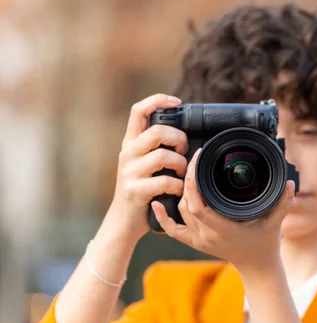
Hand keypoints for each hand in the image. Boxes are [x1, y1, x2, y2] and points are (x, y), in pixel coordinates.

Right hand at [104, 94, 188, 243]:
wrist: (123, 222)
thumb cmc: (143, 191)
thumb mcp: (145, 165)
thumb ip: (158, 148)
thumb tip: (185, 134)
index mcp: (131, 144)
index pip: (138, 110)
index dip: (158, 100)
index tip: (177, 102)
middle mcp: (128, 154)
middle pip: (157, 131)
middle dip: (179, 139)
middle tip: (184, 151)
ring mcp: (129, 172)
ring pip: (162, 156)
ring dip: (180, 165)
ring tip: (182, 174)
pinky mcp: (135, 190)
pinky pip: (164, 182)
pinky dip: (177, 186)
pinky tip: (178, 191)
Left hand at [151, 148, 295, 271]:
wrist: (257, 266)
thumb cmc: (266, 243)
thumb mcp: (276, 222)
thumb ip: (283, 203)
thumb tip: (290, 183)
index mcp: (223, 229)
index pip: (198, 204)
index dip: (193, 181)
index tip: (198, 160)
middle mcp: (207, 236)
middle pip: (186, 204)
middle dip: (187, 179)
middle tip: (193, 158)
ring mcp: (199, 240)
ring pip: (180, 212)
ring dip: (180, 192)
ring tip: (187, 171)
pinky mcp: (194, 242)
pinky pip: (172, 230)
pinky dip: (163, 217)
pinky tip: (156, 203)